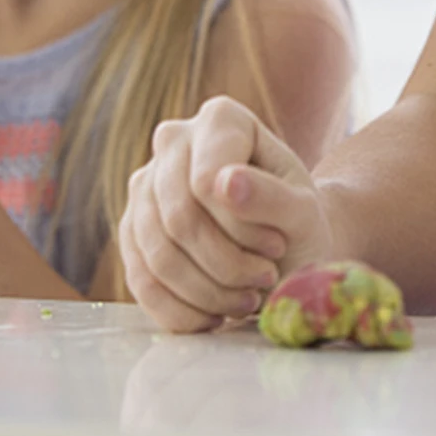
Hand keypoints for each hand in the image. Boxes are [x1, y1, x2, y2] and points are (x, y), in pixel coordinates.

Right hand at [119, 95, 334, 332]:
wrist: (283, 252)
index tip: (277, 244)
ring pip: (159, 255)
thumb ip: (272, 194)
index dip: (242, 226)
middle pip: (179, 218)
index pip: (207, 180)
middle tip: (265, 278)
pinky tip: (216, 316)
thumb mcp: (304, 210)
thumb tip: (223, 182)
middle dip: (226, 264)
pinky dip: (182, 312)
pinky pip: (142, 283)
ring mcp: (144, 186)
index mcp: (220, 119)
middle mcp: (173, 140)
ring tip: (247, 298)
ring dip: (208, 292)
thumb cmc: (298, 223)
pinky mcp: (131, 232)